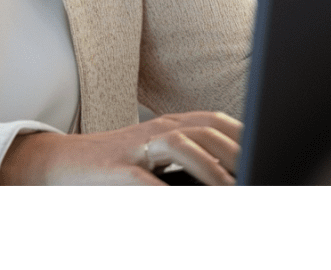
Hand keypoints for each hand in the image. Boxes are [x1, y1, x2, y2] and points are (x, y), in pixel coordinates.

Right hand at [0, 111, 241, 185]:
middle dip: (239, 152)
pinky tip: (187, 209)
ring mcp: (136, 147)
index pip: (215, 121)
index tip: (270, 154)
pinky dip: (170, 195)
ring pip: (182, 146)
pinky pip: (148, 181)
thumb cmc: (114, 168)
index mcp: (169, 126)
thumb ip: (188, 167)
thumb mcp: (154, 162)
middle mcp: (156, 129)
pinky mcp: (117, 169)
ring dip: (212, 170)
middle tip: (263, 174)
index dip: (245, 135)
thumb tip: (229, 183)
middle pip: (206, 129)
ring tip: (236, 192)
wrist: (60, 165)